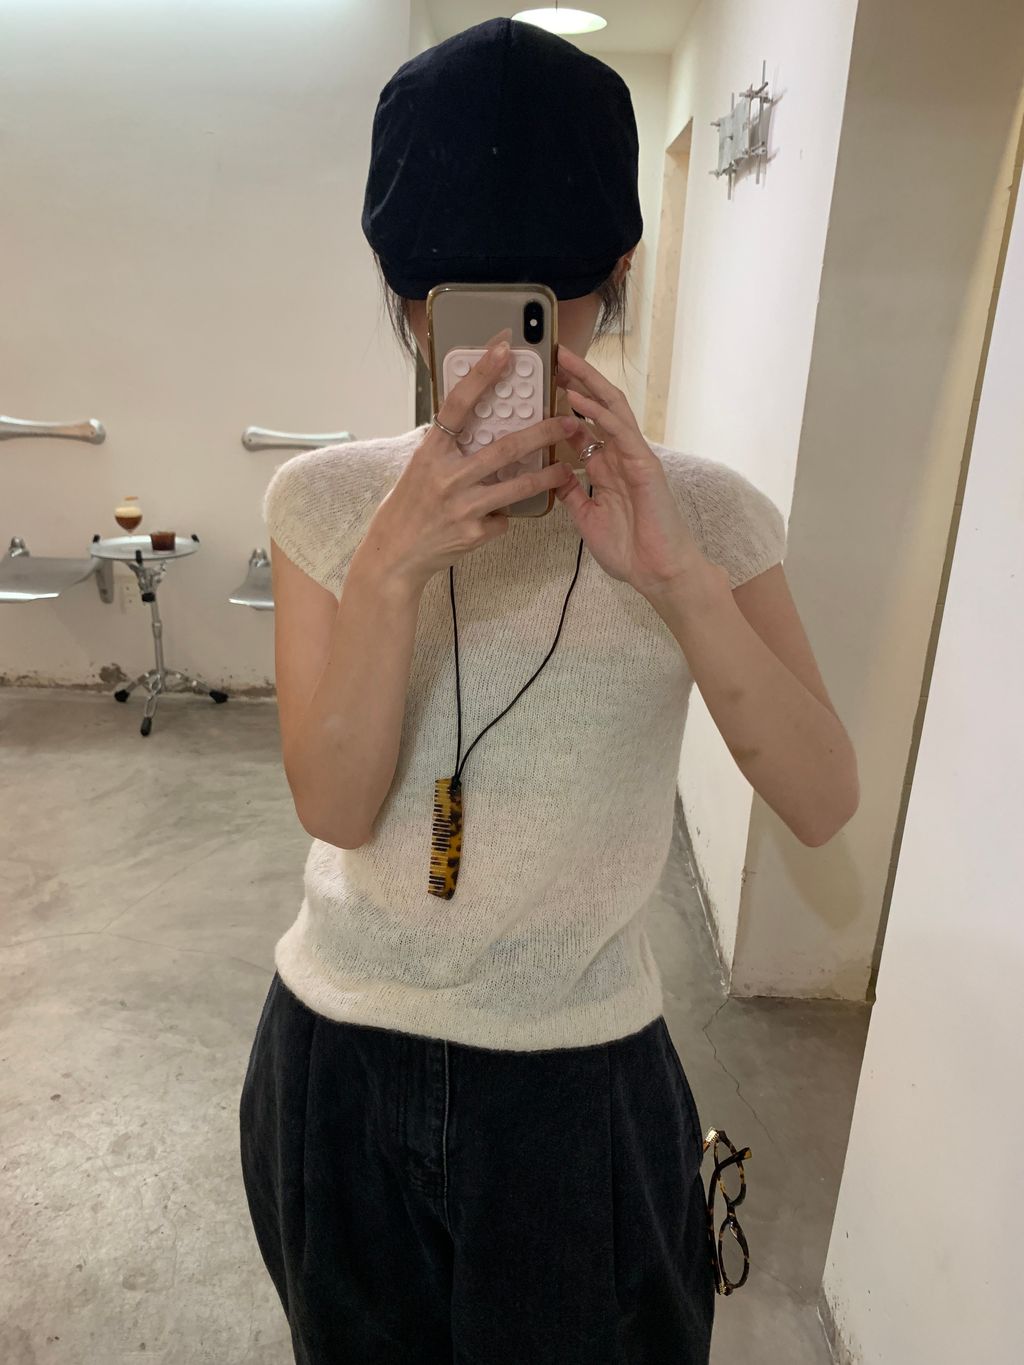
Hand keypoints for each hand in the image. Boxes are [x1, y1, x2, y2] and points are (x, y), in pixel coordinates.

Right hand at [357, 331, 575, 592]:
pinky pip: (503, 518)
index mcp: (431, 452)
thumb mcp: (420, 467)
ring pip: (517, 486)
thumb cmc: (408, 505)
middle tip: (567, 422)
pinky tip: (491, 518)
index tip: (504, 350)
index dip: (481, 375)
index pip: (458, 404)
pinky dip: (503, 515)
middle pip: (504, 448)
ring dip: (547, 476)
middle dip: (542, 433)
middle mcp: (447, 477)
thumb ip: (448, 448)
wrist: (394, 555)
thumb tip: (479, 422)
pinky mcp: (474, 533)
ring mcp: (462, 507)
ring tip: (567, 468)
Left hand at [552, 344, 707, 597]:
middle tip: (554, 355)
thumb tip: (554, 476)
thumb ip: (573, 494)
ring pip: (613, 408)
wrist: (656, 573)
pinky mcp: (645, 465)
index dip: (565, 401)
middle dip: (578, 379)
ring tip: (565, 362)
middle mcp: (621, 455)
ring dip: (588, 383)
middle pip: (600, 405)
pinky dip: (599, 414)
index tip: (542, 383)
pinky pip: (621, 432)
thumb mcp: (587, 518)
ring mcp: (635, 457)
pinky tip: (579, 399)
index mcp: (607, 466)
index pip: (585, 423)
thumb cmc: (629, 549)